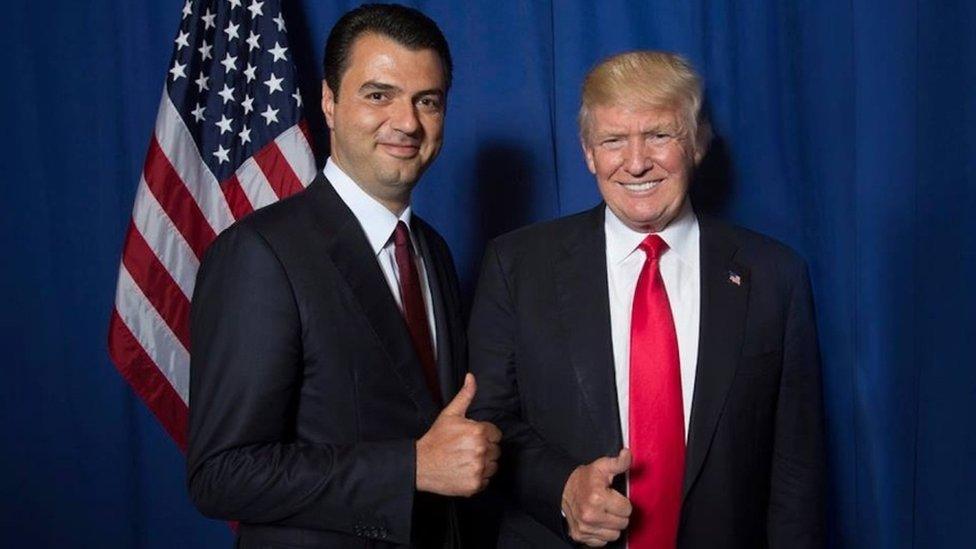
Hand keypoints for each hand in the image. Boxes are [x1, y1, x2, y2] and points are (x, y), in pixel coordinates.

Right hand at [416, 373, 501, 495]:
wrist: (420, 464)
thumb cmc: (436, 438)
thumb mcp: (450, 414)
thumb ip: (465, 395)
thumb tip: (471, 377)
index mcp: (478, 432)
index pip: (496, 434)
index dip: (484, 435)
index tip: (470, 438)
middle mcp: (480, 451)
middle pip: (496, 450)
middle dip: (484, 449)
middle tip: (466, 449)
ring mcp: (478, 469)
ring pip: (493, 466)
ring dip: (483, 464)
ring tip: (466, 460)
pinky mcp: (475, 485)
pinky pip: (486, 481)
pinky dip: (478, 478)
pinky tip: (464, 471)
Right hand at [561, 448, 631, 546]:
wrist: (562, 488)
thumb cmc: (586, 478)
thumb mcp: (602, 466)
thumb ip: (619, 462)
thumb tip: (628, 453)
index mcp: (598, 498)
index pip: (627, 509)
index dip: (623, 502)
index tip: (614, 496)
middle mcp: (590, 515)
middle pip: (622, 523)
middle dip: (619, 514)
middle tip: (609, 505)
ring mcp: (584, 527)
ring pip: (614, 535)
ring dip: (612, 525)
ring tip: (604, 513)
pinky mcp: (580, 536)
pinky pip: (602, 542)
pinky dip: (601, 533)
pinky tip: (597, 522)